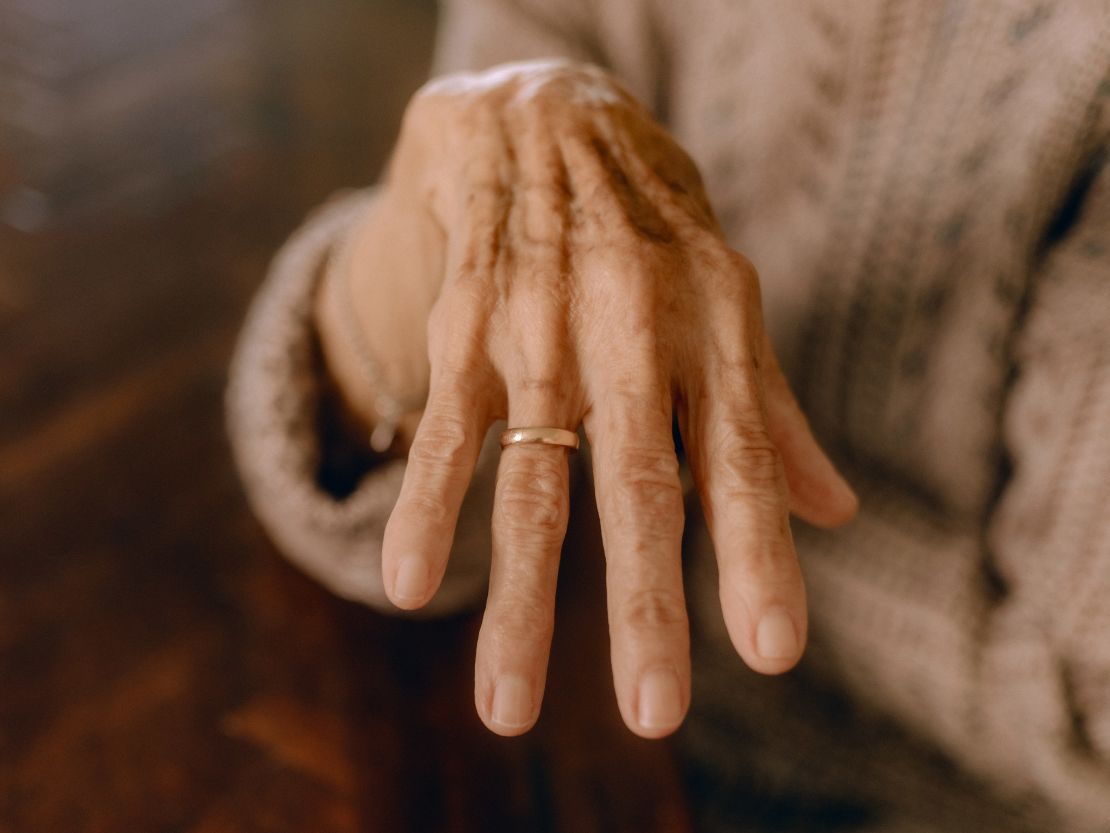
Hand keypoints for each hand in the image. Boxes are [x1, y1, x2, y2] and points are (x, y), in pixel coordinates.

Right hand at [375, 60, 857, 736]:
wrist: (543, 109)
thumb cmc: (648, 227)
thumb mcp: (726, 300)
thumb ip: (769, 409)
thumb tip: (836, 515)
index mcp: (709, 326)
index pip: (739, 456)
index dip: (757, 551)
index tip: (770, 650)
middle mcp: (628, 331)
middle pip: (637, 483)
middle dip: (644, 601)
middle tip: (653, 712)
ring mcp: (540, 330)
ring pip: (532, 479)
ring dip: (520, 599)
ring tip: (506, 708)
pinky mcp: (467, 325)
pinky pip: (445, 427)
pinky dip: (428, 506)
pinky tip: (408, 584)